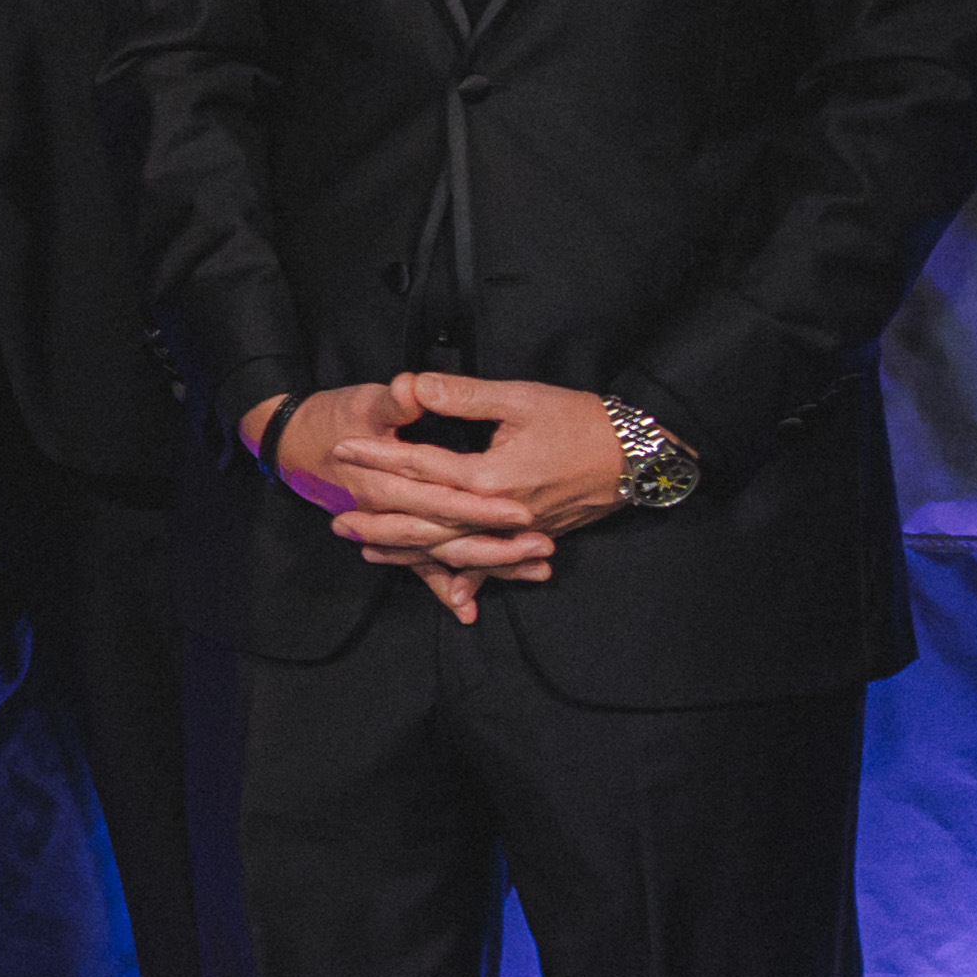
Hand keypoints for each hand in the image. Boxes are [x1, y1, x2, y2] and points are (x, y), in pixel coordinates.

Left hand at [313, 371, 613, 578]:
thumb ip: (464, 395)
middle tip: (336, 518)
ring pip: (452, 550)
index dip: (378, 457)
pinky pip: (492, 565)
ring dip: (408, 552)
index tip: (343, 450)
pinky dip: (466, 577)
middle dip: (378, 521)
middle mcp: (499, 514)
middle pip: (426, 523)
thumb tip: (414, 384)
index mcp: (491, 478)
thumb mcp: (520, 398)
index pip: (421, 469)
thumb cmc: (582, 421)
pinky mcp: (534, 539)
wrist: (640, 455)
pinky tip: (448, 592)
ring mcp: (517, 533)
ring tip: (366, 549)